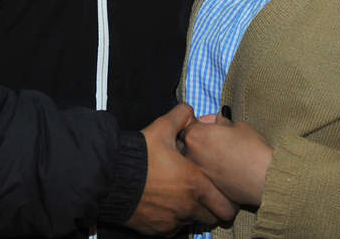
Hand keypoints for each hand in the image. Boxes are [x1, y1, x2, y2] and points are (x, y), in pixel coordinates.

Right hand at [124, 104, 238, 235]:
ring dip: (192, 214)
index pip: (226, 206)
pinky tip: (166, 206)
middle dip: (213, 210)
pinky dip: (173, 221)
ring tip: (183, 199)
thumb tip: (190, 112)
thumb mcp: (162, 128)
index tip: (223, 194)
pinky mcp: (157, 230)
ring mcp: (173, 221)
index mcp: (196, 185)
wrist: (110, 178)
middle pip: (212, 218)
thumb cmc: (140, 155)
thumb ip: (181, 117)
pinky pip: (173, 229)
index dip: (228, 201)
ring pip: (192, 223)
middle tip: (207, 198)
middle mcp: (188, 207)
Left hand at [182, 114, 272, 207]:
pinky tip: (225, 171)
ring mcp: (195, 173)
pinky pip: (203, 175)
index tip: (213, 126)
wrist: (263, 179)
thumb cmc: (252, 149)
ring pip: (193, 161)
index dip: (203, 124)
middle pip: (187, 144)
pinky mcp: (203, 188)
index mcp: (195, 135)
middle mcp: (189, 155)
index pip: (189, 125)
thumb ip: (220, 121)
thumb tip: (214, 119)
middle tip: (216, 141)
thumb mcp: (237, 125)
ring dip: (203, 157)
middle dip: (199, 141)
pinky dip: (210, 172)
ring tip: (222, 157)